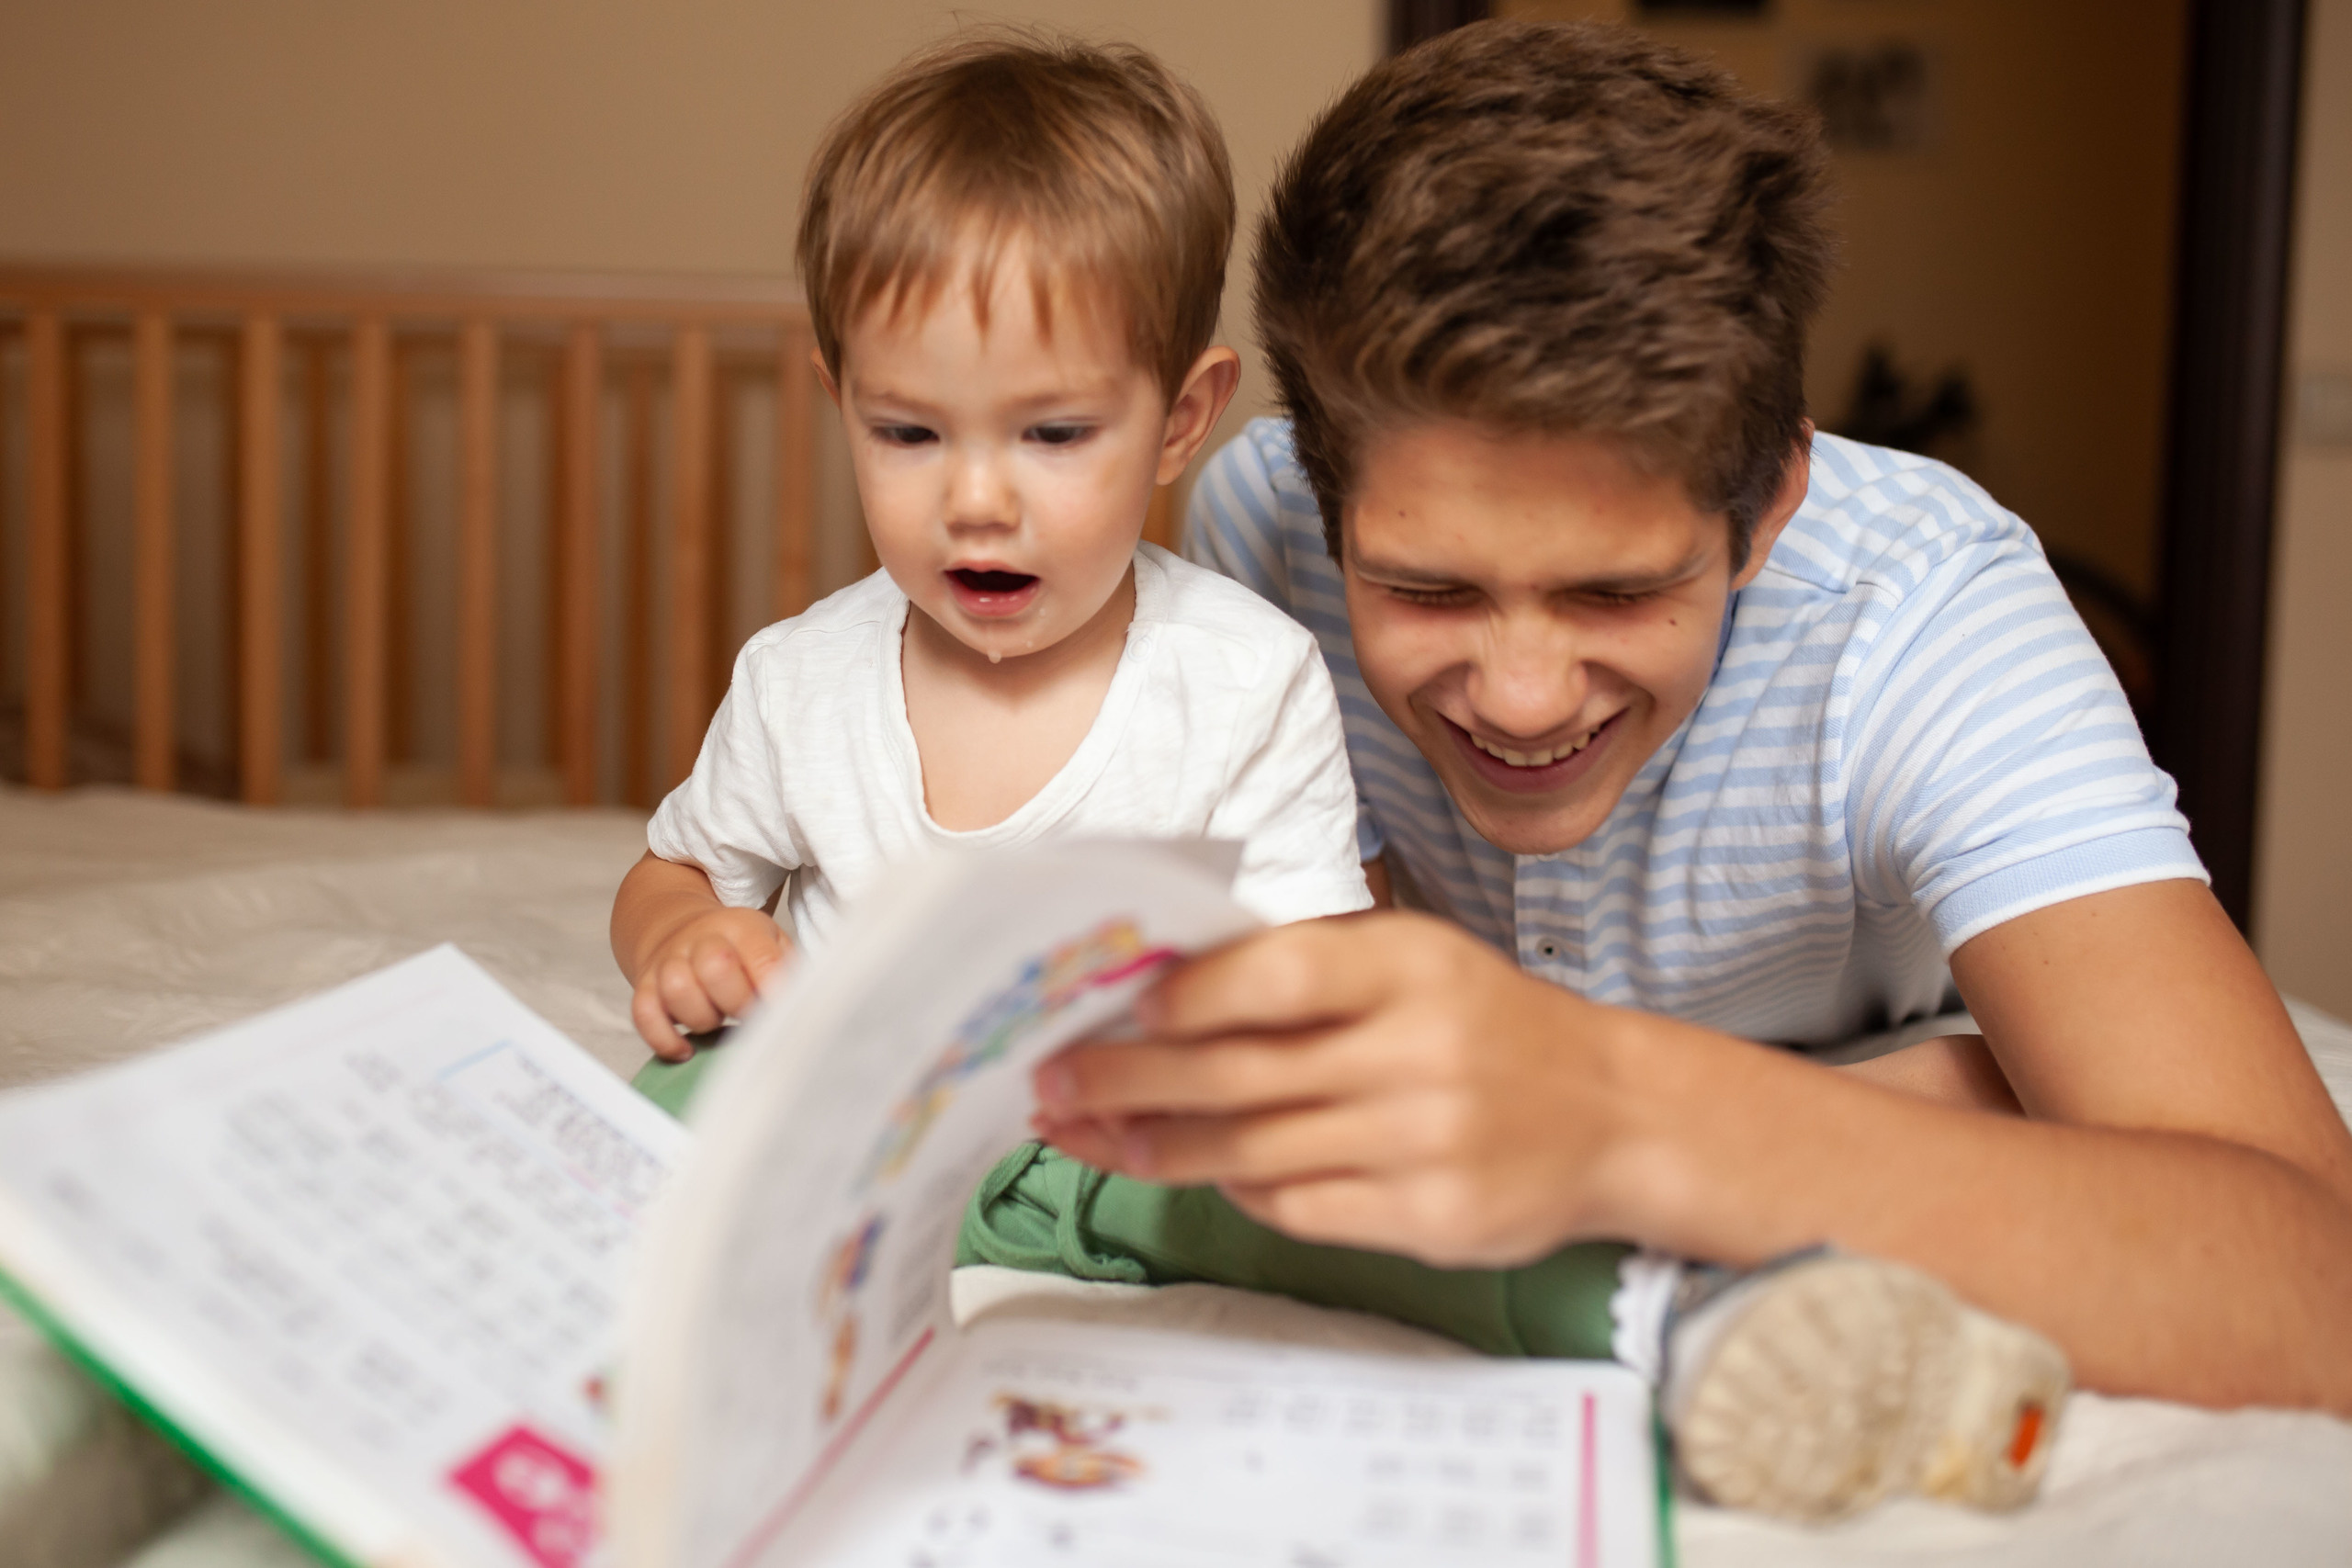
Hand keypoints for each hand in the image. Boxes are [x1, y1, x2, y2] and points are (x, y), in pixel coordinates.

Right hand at [629, 907, 789, 1059]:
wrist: (681, 928)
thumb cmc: (738, 949)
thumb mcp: (772, 944)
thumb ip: (789, 972)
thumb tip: (808, 1010)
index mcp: (741, 927)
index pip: (763, 958)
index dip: (775, 994)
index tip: (783, 1015)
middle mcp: (701, 939)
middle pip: (715, 968)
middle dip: (739, 1004)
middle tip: (749, 1016)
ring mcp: (668, 961)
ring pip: (677, 990)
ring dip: (702, 1018)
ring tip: (718, 1023)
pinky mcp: (644, 986)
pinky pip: (643, 1014)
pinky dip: (664, 1039)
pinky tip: (686, 1049)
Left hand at [1029, 912, 1645, 1267]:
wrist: (1613, 1114)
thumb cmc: (1481, 1023)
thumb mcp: (1411, 961)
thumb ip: (1303, 965)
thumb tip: (1157, 984)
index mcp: (1411, 966)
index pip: (1279, 973)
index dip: (1187, 993)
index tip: (1114, 1003)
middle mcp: (1420, 1051)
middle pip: (1242, 1072)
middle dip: (1128, 1079)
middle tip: (1052, 1081)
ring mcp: (1426, 1141)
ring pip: (1254, 1150)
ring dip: (1158, 1145)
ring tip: (1093, 1134)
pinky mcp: (1430, 1218)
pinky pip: (1298, 1209)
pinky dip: (1239, 1191)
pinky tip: (1200, 1171)